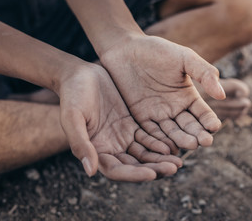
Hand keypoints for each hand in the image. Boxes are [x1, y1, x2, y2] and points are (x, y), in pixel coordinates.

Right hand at [58, 63, 181, 180]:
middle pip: (135, 165)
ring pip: (145, 153)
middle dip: (155, 168)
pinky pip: (148, 137)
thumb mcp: (72, 117)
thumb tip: (91, 172)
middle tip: (174, 168)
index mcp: (96, 151)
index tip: (152, 174)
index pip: (117, 170)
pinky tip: (173, 144)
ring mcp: (123, 137)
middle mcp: (111, 148)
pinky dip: (160, 142)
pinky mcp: (131, 124)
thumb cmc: (72, 95)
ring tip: (179, 160)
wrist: (79, 75)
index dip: (134, 175)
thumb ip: (80, 143)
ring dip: (161, 158)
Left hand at [100, 35, 225, 153]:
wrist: (125, 49)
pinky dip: (159, 141)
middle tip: (204, 141)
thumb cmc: (157, 50)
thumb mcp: (184, 58)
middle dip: (198, 135)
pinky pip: (151, 133)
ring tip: (190, 145)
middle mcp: (175, 109)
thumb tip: (222, 95)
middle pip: (189, 127)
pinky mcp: (140, 118)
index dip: (210, 121)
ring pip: (172, 133)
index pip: (203, 114)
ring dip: (181, 140)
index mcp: (188, 97)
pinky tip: (166, 148)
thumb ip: (204, 73)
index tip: (215, 127)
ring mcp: (158, 115)